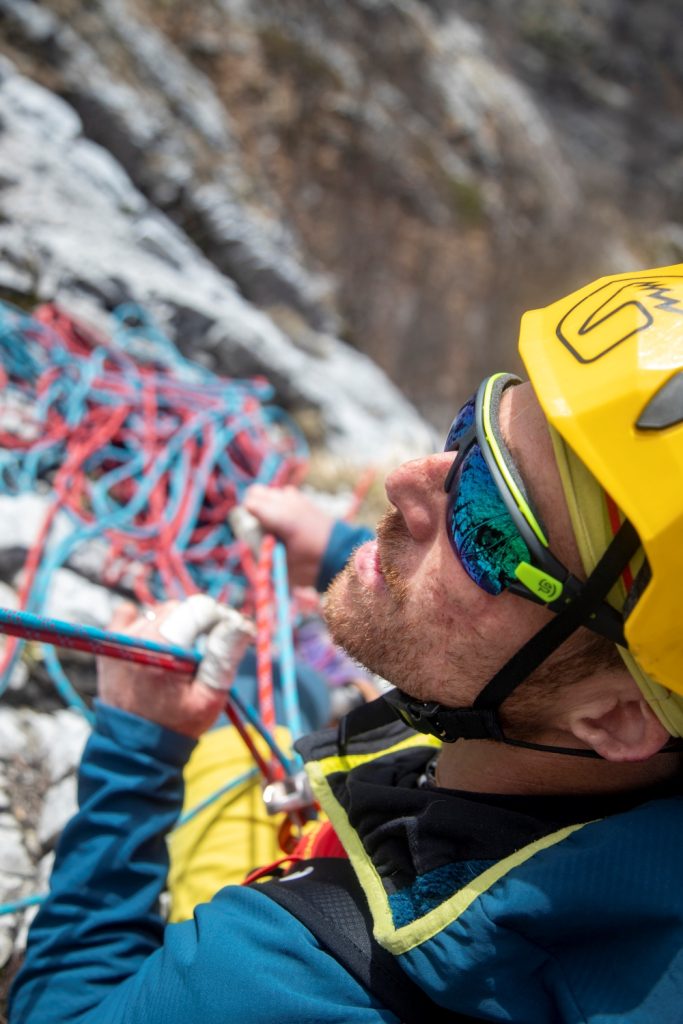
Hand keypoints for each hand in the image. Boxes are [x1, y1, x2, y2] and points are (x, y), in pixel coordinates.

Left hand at [97, 596, 253, 738]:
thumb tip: (240, 621)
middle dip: (198, 621)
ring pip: (159, 610)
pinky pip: (130, 612)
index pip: (198, 608)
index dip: (220, 616)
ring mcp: (118, 638)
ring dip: (175, 624)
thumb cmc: (177, 723)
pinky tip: (156, 643)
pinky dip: (146, 621)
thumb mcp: (209, 698)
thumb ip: (224, 656)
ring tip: (180, 653)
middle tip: (205, 648)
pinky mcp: (108, 642)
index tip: (229, 633)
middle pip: (179, 607)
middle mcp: (137, 638)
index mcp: (164, 651)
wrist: (133, 745)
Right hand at [242, 484, 334, 587]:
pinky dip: (281, 502)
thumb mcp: (282, 565)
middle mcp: (288, 503)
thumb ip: (263, 552)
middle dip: (252, 506)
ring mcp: (297, 499)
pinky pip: (286, 494)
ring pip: (271, 491)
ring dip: (266, 503)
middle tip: (257, 526)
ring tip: (273, 522)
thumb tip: (249, 544)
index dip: (244, 518)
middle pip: (256, 492)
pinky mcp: (306, 501)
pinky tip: (286, 518)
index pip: (250, 504)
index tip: (248, 532)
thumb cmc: (311, 565)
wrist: (341, 556)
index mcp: (281, 518)